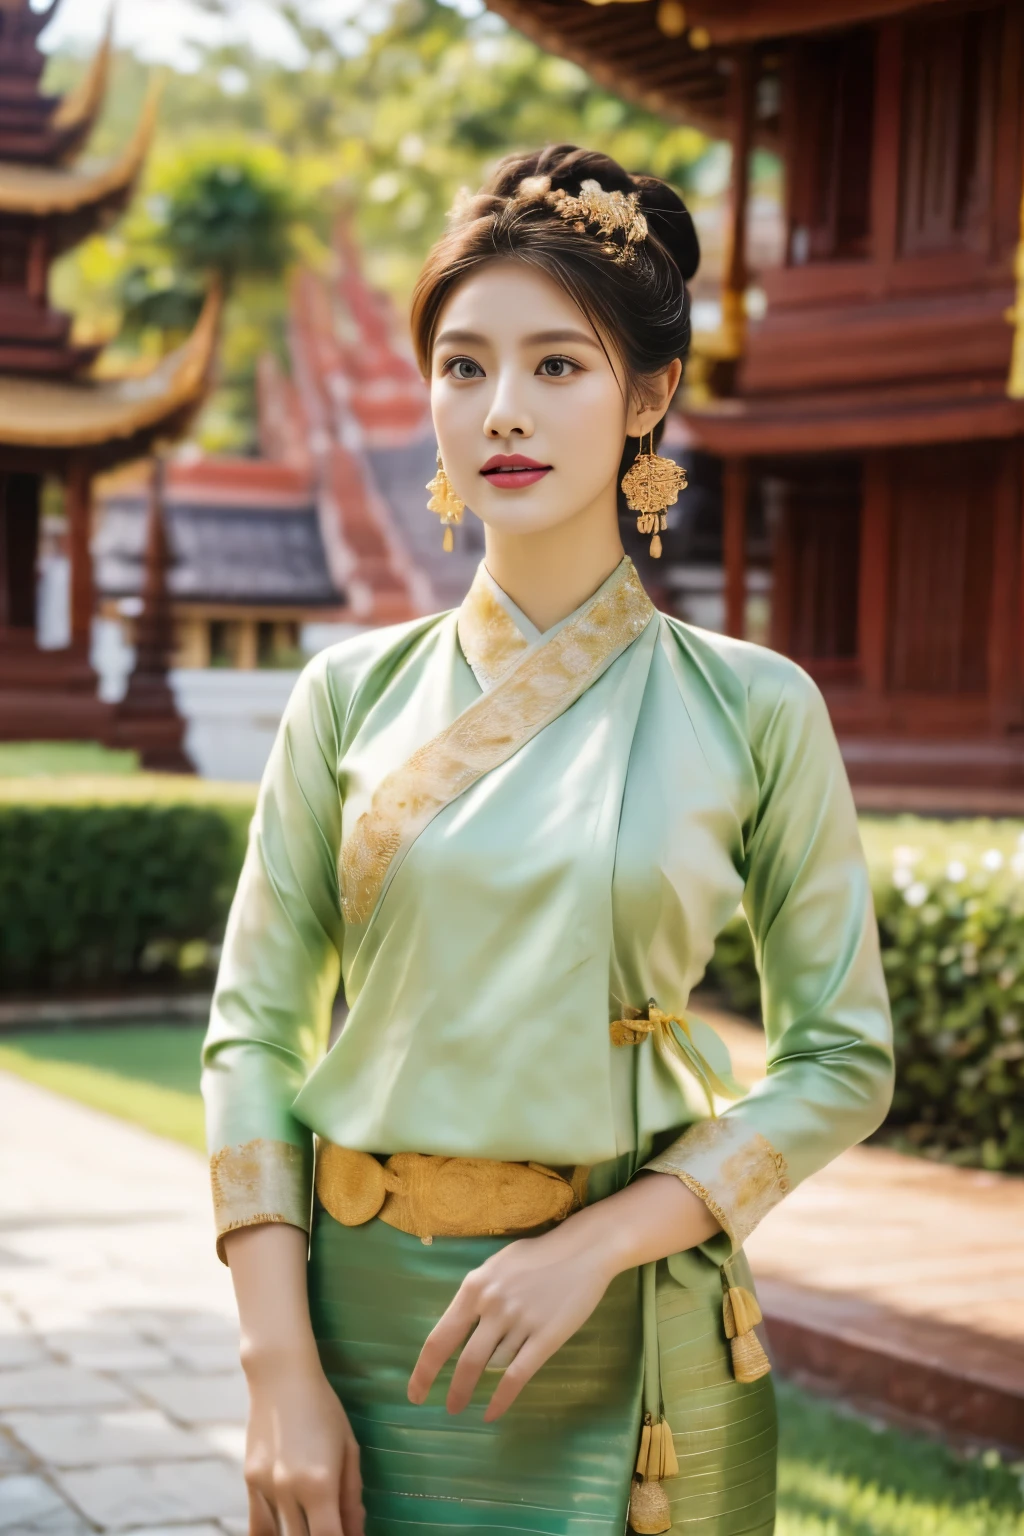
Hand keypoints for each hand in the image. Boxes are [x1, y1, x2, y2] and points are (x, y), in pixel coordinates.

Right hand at [243, 1350, 364, 1535]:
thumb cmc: (324, 1408)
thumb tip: (356, 1534)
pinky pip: (257, 1525)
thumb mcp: (348, 1448)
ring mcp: (265, 1488)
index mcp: (320, 1482)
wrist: (281, 1377)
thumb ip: (352, 1496)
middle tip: (332, 1528)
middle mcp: (289, 1490)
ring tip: (310, 1525)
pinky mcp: (249, 1482)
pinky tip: (285, 1531)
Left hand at [405, 1170, 717, 1423]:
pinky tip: (491, 1413)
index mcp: (474, 1287)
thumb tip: (457, 1328)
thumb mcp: (496, 1267)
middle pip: (463, 1361)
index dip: (424, 1371)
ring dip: (480, 1386)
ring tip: (471, 1402)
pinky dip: (502, 1399)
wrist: (583, 1249)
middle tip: (447, 1408)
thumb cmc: (537, 1256)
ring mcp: (519, 1322)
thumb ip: (476, 1296)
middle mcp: (492, 1305)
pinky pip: (517, 1375)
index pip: (440, 1338)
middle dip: (452, 1390)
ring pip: (492, 1366)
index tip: (415, 1392)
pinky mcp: (545, 1337)